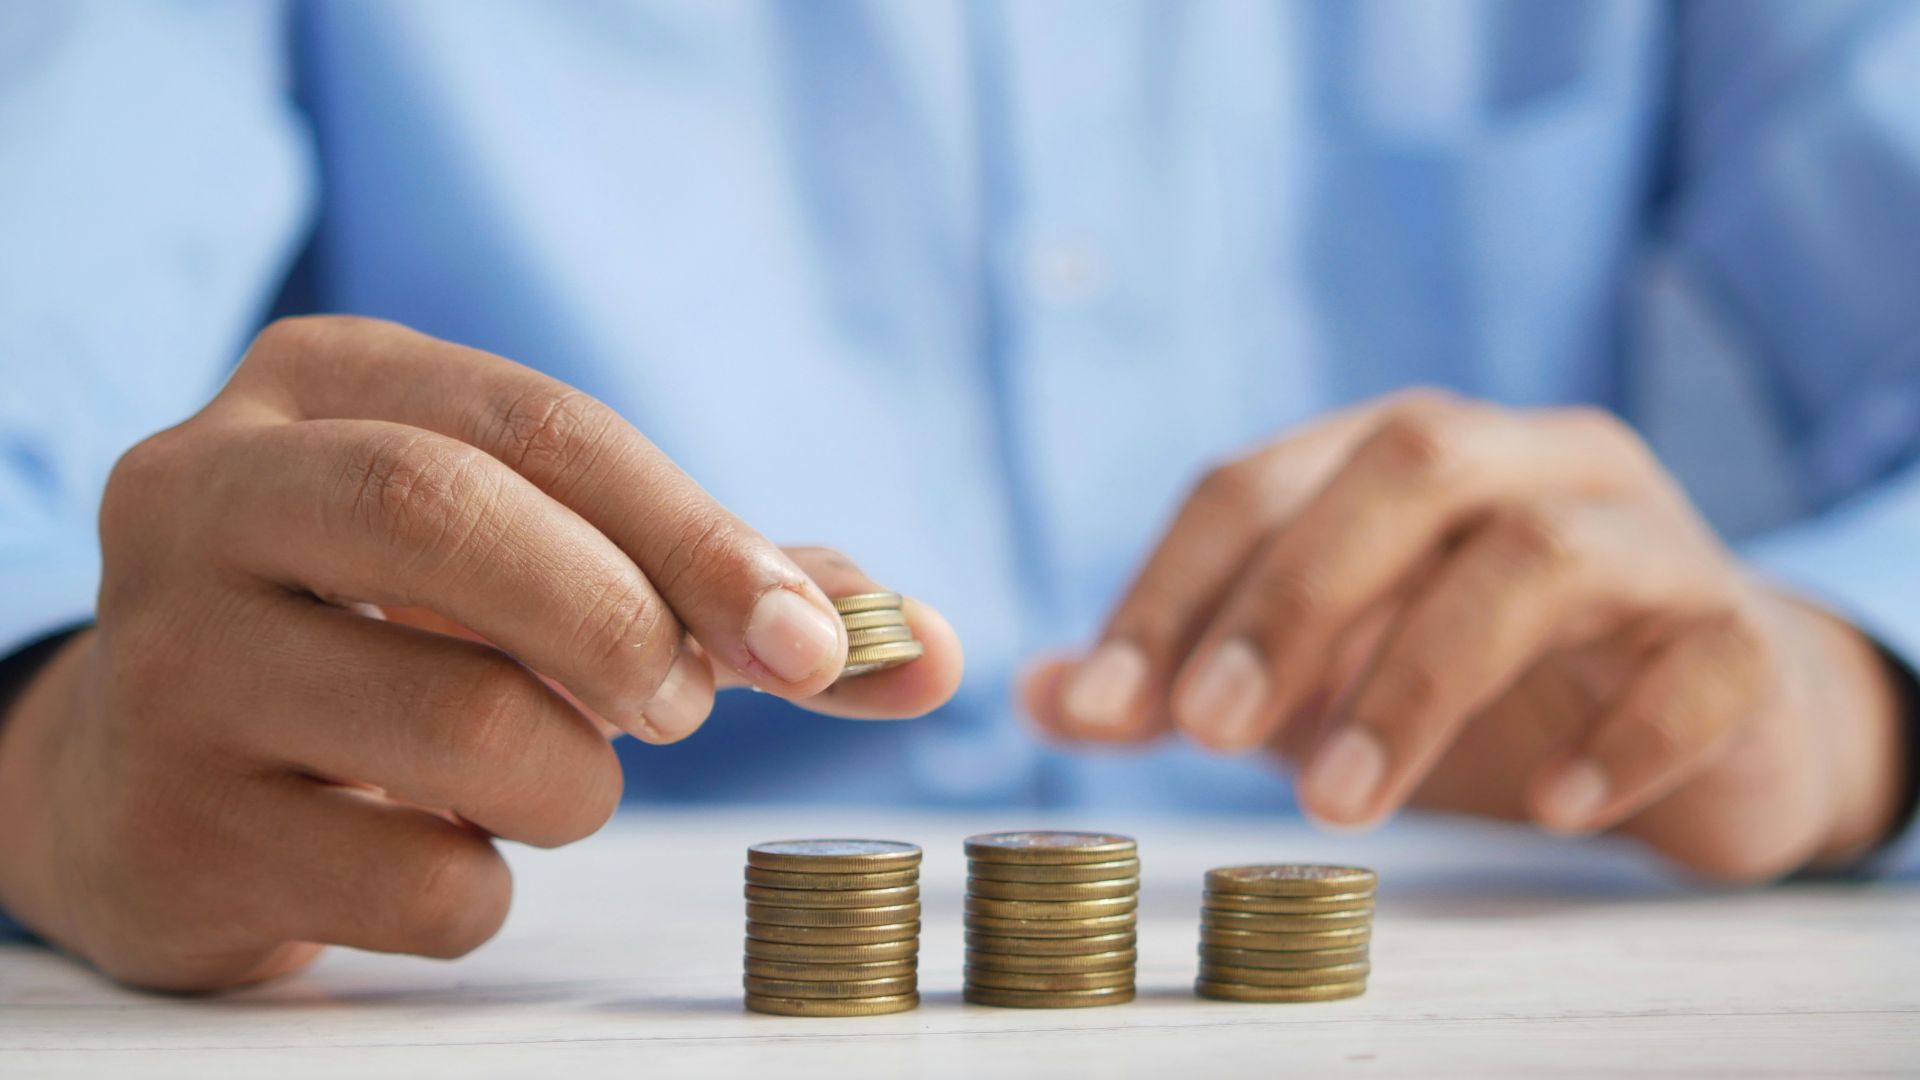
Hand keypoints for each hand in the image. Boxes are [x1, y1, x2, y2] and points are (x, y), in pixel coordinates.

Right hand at [0, 316, 961, 989]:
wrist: (152, 773)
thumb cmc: (394, 637)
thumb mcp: (531, 559)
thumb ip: (725, 589)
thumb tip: (928, 649)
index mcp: (320, 385)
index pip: (540, 424)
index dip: (700, 534)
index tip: (816, 642)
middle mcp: (207, 493)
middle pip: (452, 517)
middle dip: (624, 623)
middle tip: (681, 708)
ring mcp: (165, 663)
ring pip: (460, 725)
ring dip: (572, 781)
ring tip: (542, 775)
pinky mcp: (168, 828)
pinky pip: (418, 882)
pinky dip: (487, 886)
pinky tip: (436, 848)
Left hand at [1024, 391, 1905, 881]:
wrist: (1710, 720)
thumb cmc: (1485, 684)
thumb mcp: (1318, 677)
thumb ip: (1187, 677)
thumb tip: (1039, 696)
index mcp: (1403, 455)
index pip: (1258, 480)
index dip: (1169, 587)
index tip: (1101, 706)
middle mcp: (1527, 461)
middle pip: (1406, 466)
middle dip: (1291, 598)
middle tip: (1208, 733)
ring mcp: (1647, 538)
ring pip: (1540, 554)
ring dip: (1419, 679)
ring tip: (1340, 804)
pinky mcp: (1741, 636)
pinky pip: (1698, 661)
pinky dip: (1620, 735)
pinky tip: (1551, 807)